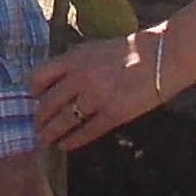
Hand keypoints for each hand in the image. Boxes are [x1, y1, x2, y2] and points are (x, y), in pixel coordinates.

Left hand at [31, 26, 178, 154]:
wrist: (162, 56)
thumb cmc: (130, 51)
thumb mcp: (95, 49)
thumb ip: (75, 64)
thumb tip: (56, 82)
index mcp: (75, 58)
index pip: (39, 77)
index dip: (33, 92)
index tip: (34, 99)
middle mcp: (81, 77)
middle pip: (48, 103)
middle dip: (39, 119)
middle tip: (36, 127)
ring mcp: (96, 97)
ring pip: (63, 121)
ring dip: (50, 134)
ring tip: (45, 141)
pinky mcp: (113, 114)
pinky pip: (86, 132)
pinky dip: (72, 141)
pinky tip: (65, 146)